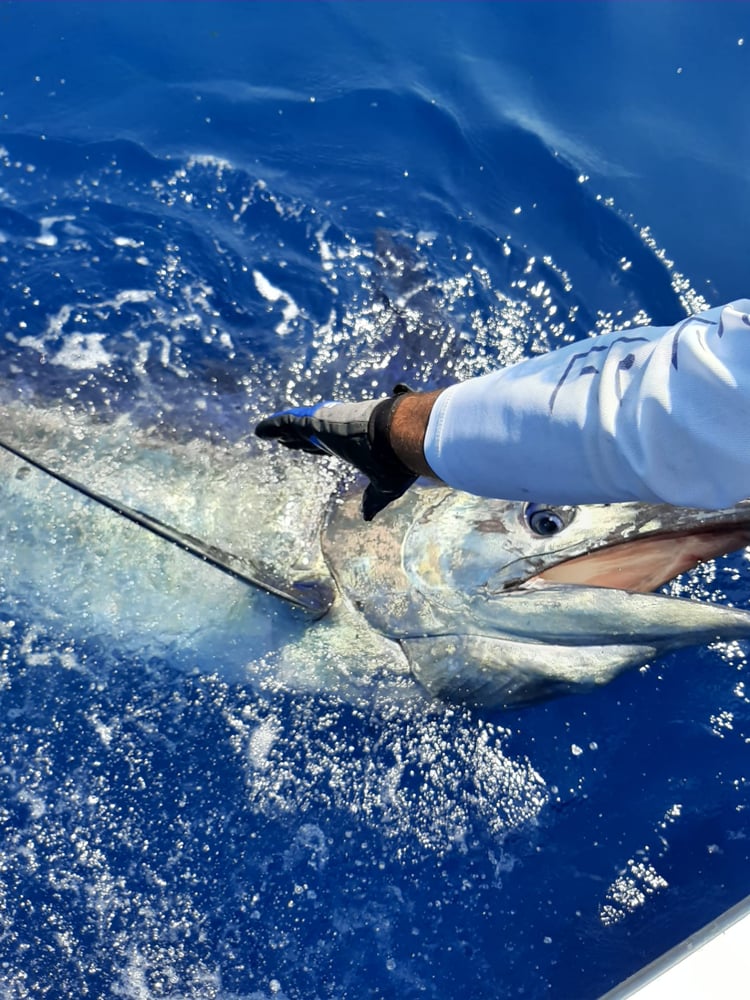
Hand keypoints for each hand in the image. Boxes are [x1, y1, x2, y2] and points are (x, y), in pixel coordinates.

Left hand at [255, 386, 416, 520]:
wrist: (399, 437)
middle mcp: (339, 431)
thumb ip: (373, 500)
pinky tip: (259, 431)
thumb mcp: (385, 486)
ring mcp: (326, 424)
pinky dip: (272, 425)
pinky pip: (287, 422)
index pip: (330, 445)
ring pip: (296, 426)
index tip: (307, 448)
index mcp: (353, 444)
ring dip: (280, 430)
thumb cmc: (396, 460)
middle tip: (284, 441)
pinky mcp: (316, 421)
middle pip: (311, 435)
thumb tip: (367, 516)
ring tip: (265, 433)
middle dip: (296, 437)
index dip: (316, 446)